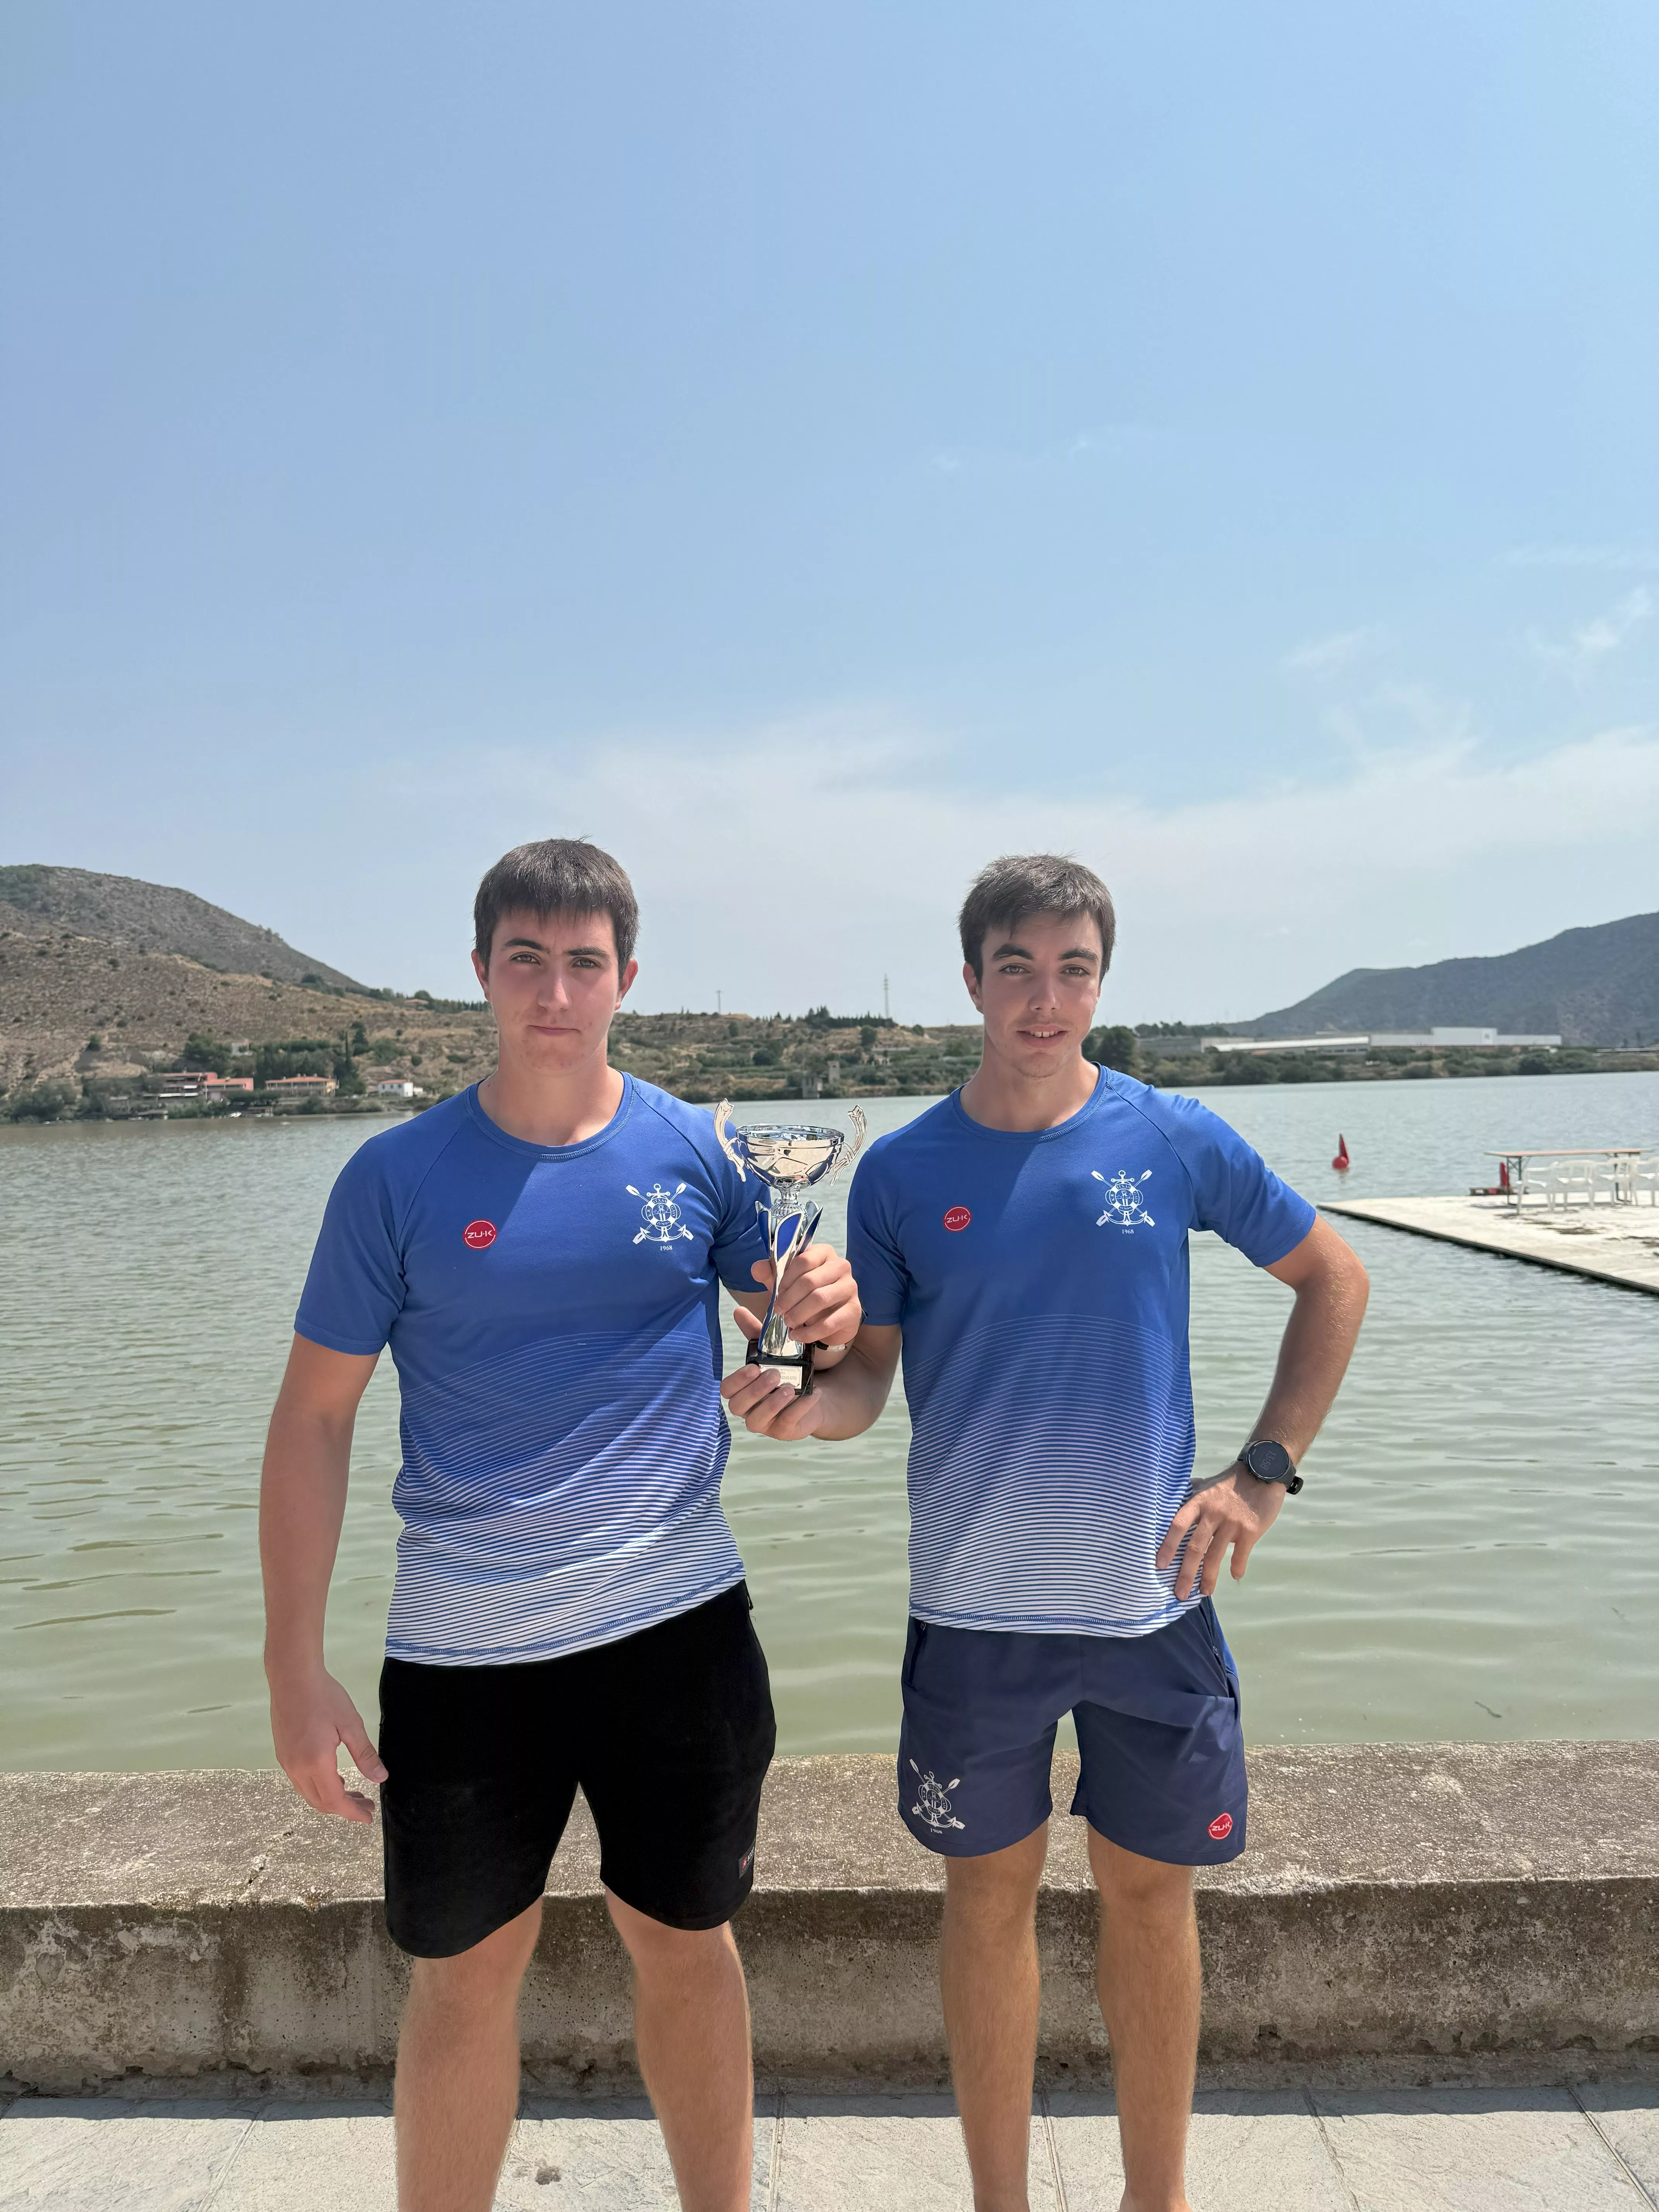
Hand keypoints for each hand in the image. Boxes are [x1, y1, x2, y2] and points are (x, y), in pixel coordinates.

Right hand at [268, 1665, 386, 1822]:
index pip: (335, 1800)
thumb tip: (380, 1778)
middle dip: (344, 1808)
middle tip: (366, 1804)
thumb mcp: (350, 1724)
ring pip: (309, 1793)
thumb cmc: (324, 1696)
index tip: (368, 1817)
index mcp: (316, 1763)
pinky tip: (334, 1778)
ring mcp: (286, 1762)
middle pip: (320, 1802)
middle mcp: (297, 1768)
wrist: (292, 1677)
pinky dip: (319, 1787)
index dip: (352, 1812)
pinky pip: (301, 1781)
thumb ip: (365, 1754)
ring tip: (353, 1793)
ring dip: (331, 1798)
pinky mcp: (283, 1754)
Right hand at [720, 1307, 834, 1438]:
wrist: (819, 1393)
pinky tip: (812, 1394)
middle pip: (739, 1406)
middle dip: (755, 1391)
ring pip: (758, 1420)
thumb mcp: (774, 1352)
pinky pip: (787, 1424)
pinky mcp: (784, 1432)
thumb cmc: (788, 1372)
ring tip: (789, 1387)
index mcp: (742, 1391)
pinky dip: (799, 1409)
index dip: (737, 1380)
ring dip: (773, 1403)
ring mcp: (765, 1424)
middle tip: (773, 1374)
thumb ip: (756, 1334)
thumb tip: (739, 1310)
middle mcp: (748, 1410)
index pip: (727, 1390)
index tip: (753, 1367)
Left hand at [752, 1243, 861, 1350]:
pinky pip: (829, 1322)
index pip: (803, 1260)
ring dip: (798, 1314)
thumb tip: (756, 1269)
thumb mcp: (786, 1283)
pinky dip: (809, 1332)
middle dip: (789, 1299)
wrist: (830, 1320)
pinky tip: (797, 1336)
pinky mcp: (854, 1310)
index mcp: (823, 1253)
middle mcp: (841, 1266)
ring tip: (788, 1323)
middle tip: (778, 1311)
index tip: (777, 1293)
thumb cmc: (806, 1296)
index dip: (785, 1278)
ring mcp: (850, 1288)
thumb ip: (770, 1274)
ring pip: (820, 1299)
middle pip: (810, 1280)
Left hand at [1155, 1464, 1284, 1600]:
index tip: (1159, 1565)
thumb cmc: (1232, 1481)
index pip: (1178, 1525)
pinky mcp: (1250, 1531)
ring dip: (1209, 1577)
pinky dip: (1237, 1568)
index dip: (1168, 1546)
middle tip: (1180, 1594)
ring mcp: (1231, 1523)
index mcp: (1199, 1502)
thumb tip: (1174, 1497)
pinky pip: (1241, 1555)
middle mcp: (1213, 1514)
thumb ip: (1192, 1493)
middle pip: (1195, 1548)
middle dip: (1186, 1573)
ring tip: (1205, 1592)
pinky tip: (1235, 1575)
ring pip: (1215, 1556)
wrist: (1263, 1472)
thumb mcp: (1207, 1483)